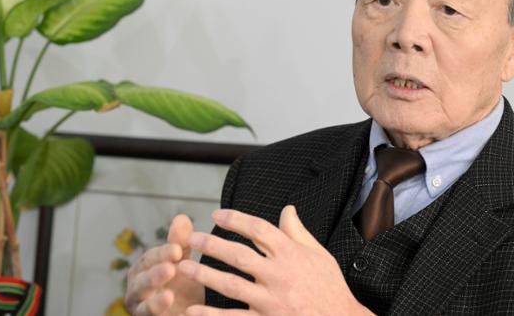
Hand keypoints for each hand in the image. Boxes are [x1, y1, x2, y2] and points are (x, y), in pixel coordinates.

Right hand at [125, 214, 204, 314]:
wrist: (190, 312)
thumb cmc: (181, 284)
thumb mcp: (182, 262)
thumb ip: (180, 244)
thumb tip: (182, 218)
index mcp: (143, 270)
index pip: (149, 259)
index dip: (162, 254)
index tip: (177, 250)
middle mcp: (137, 291)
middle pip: (141, 283)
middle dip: (154, 276)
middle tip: (171, 269)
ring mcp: (142, 311)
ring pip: (144, 308)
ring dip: (155, 303)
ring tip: (169, 296)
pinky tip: (181, 315)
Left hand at [179, 205, 373, 315]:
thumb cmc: (330, 288)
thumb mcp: (319, 254)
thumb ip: (298, 232)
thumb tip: (287, 209)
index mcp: (291, 254)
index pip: (258, 229)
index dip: (235, 219)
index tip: (216, 215)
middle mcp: (279, 275)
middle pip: (238, 255)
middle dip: (211, 244)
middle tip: (191, 239)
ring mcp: (272, 301)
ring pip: (230, 285)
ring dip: (204, 274)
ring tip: (182, 267)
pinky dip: (211, 315)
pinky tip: (193, 309)